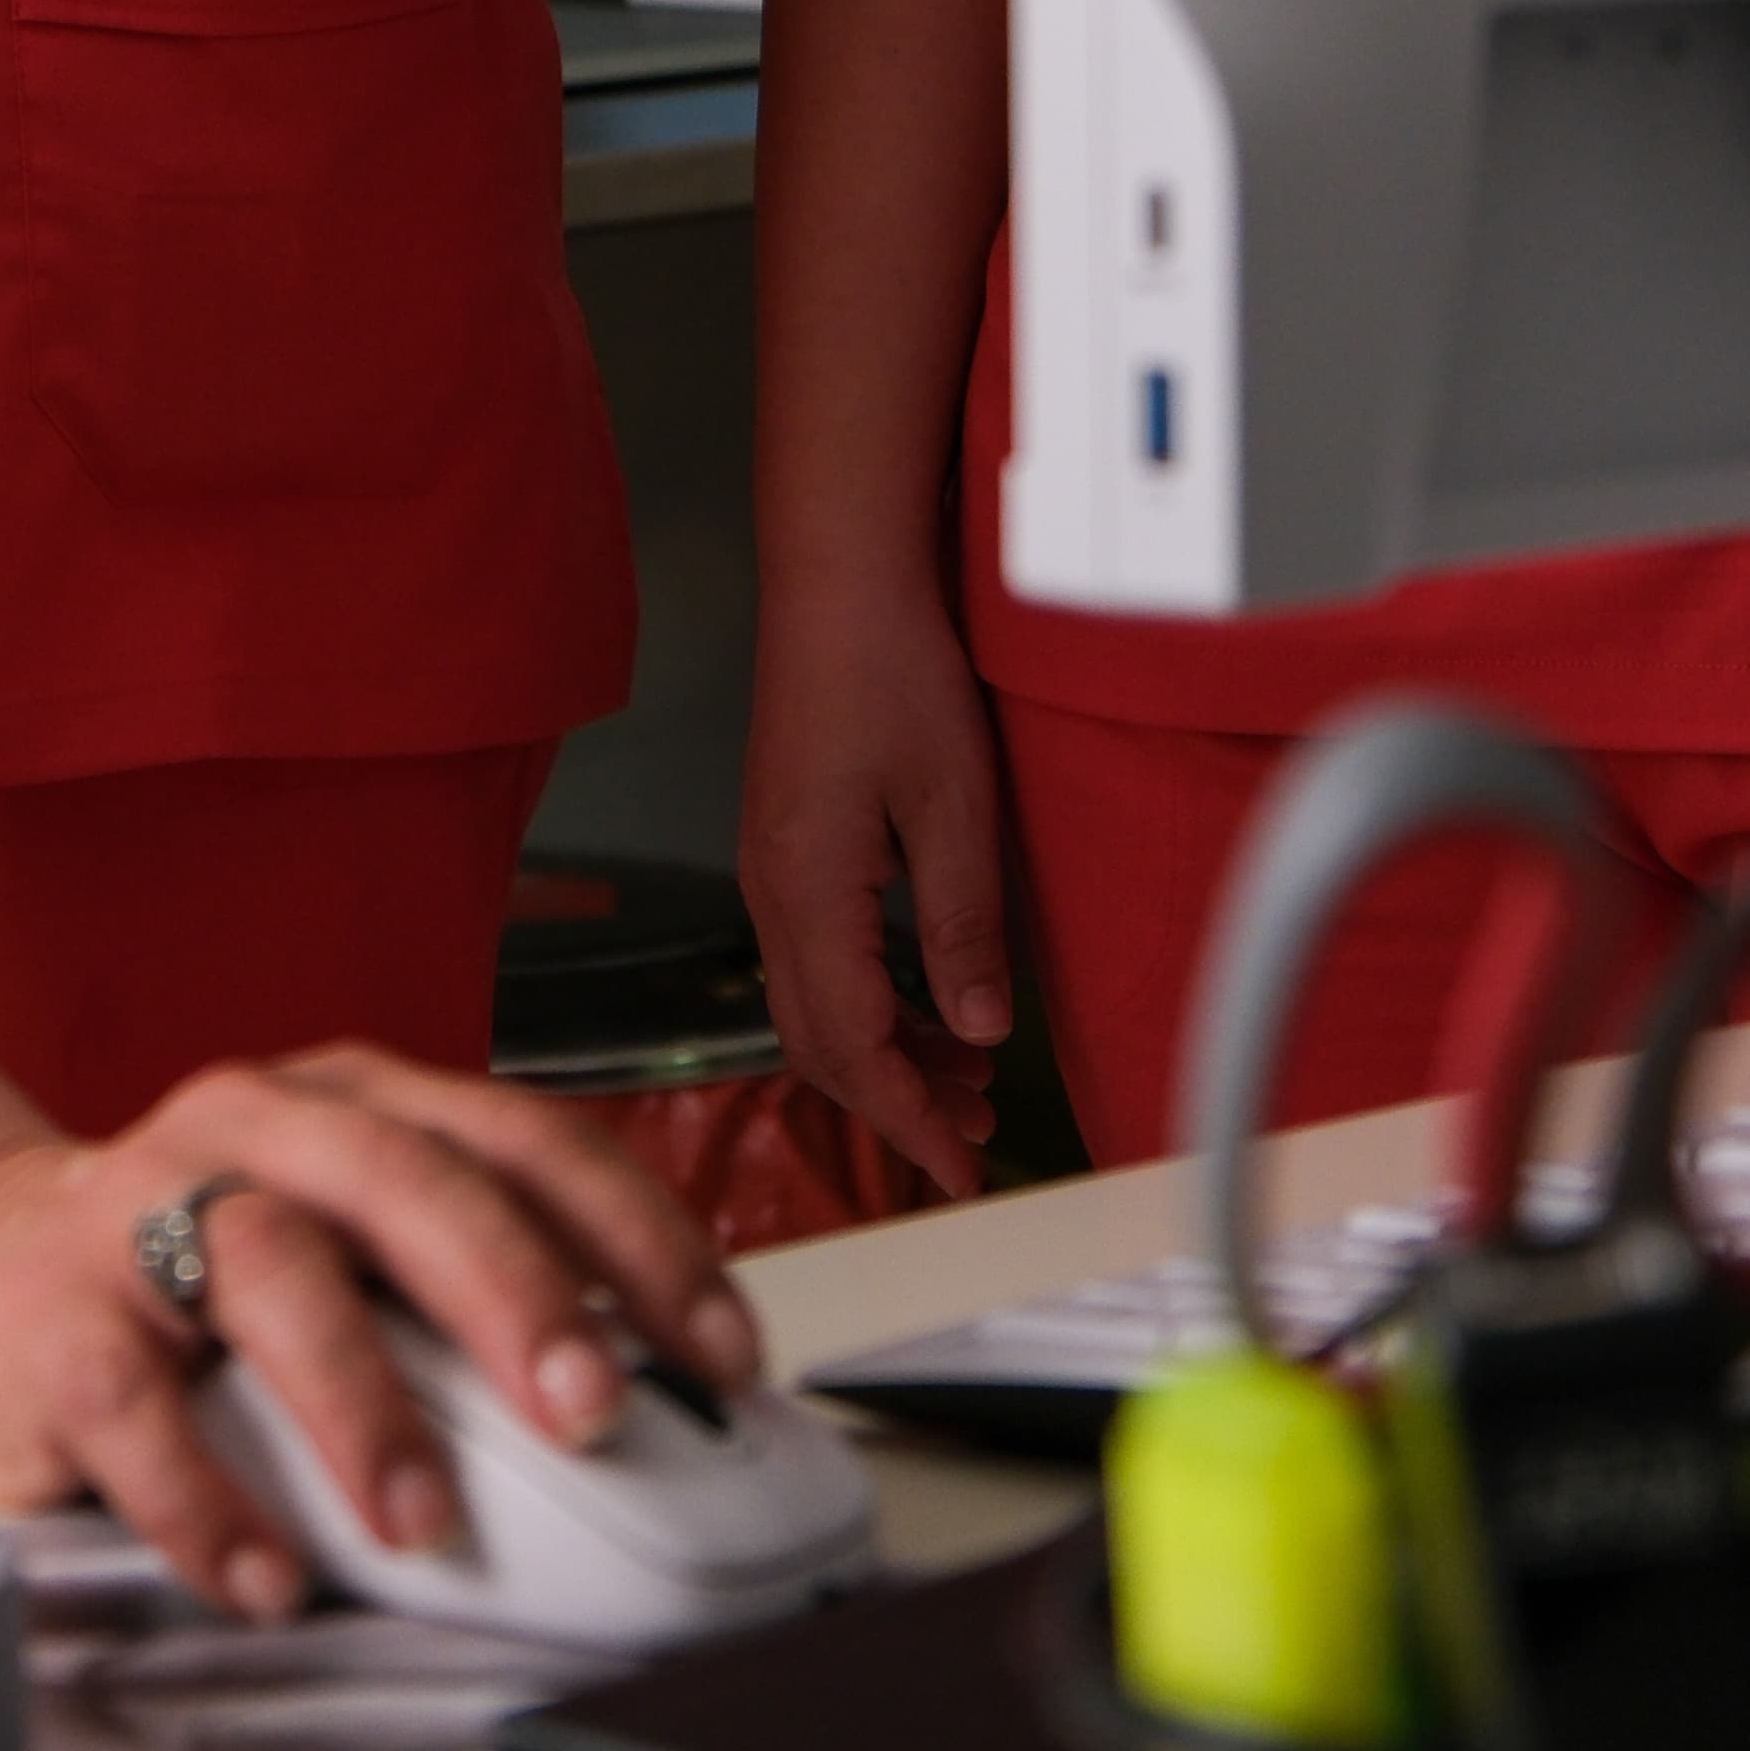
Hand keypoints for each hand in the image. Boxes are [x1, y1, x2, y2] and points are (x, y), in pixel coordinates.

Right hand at [0, 1041, 762, 1611]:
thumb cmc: (190, 1273)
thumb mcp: (342, 1251)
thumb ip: (461, 1302)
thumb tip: (645, 1412)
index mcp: (354, 1105)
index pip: (521, 1140)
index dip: (635, 1240)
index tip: (716, 1354)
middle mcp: (256, 1130)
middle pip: (403, 1180)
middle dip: (513, 1297)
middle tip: (591, 1413)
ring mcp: (142, 1212)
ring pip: (270, 1270)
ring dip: (363, 1405)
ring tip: (424, 1525)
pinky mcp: (52, 1317)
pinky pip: (135, 1402)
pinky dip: (208, 1501)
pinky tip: (267, 1575)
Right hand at [737, 572, 1015, 1194]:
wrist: (838, 579)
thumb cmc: (893, 673)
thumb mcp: (953, 805)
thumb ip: (962, 927)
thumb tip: (978, 1035)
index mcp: (804, 891)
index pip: (851, 1046)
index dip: (907, 1121)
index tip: (958, 1172)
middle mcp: (771, 891)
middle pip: (817, 1040)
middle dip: (895, 1101)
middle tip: (972, 1140)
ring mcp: (771, 867)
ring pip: (813, 1002)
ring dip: (886, 1051)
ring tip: (966, 1076)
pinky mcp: (786, 844)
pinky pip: (817, 956)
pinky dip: (871, 1000)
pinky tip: (926, 997)